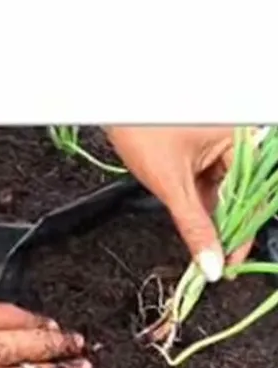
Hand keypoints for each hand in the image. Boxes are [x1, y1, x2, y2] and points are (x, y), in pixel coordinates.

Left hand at [104, 126, 255, 281]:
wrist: (116, 107)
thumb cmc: (142, 129)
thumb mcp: (170, 184)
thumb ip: (193, 226)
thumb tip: (210, 260)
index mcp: (242, 138)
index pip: (252, 195)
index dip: (241, 232)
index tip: (229, 260)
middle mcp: (238, 138)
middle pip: (241, 194)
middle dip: (226, 228)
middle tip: (215, 259)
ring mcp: (220, 143)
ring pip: (225, 190)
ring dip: (213, 218)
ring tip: (204, 247)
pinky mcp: (203, 149)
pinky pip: (211, 182)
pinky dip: (203, 204)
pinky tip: (197, 226)